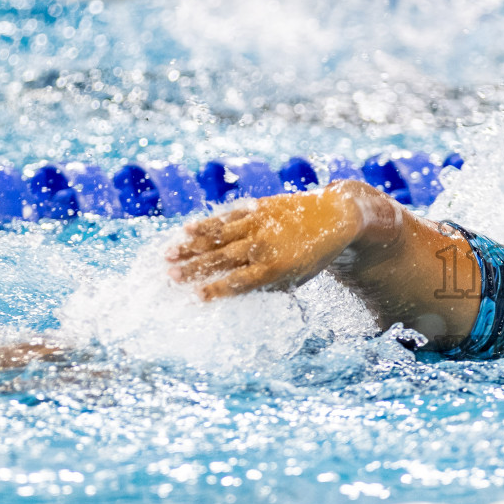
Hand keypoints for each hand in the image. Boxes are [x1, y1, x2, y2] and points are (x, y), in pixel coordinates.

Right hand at [165, 187, 365, 300]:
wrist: (336, 218)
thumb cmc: (313, 256)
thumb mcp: (295, 278)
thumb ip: (265, 286)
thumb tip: (232, 295)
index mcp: (274, 270)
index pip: (237, 283)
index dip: (215, 290)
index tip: (194, 297)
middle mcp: (264, 247)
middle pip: (221, 260)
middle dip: (194, 269)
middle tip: (169, 277)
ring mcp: (259, 224)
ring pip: (218, 236)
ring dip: (191, 246)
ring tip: (168, 254)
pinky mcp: (258, 207)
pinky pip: (228, 216)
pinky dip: (207, 223)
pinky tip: (187, 228)